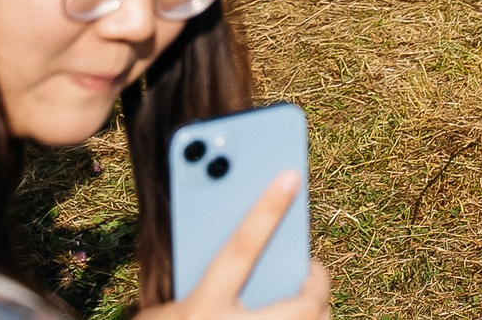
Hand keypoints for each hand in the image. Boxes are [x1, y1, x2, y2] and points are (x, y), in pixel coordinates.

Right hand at [138, 171, 328, 319]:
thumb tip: (236, 254)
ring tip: (307, 299)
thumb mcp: (164, 313)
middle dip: (317, 283)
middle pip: (302, 304)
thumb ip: (195, 285)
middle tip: (311, 270)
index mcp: (202, 311)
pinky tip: (295, 317)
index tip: (289, 176)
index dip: (265, 212)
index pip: (239, 251)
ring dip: (315, 312)